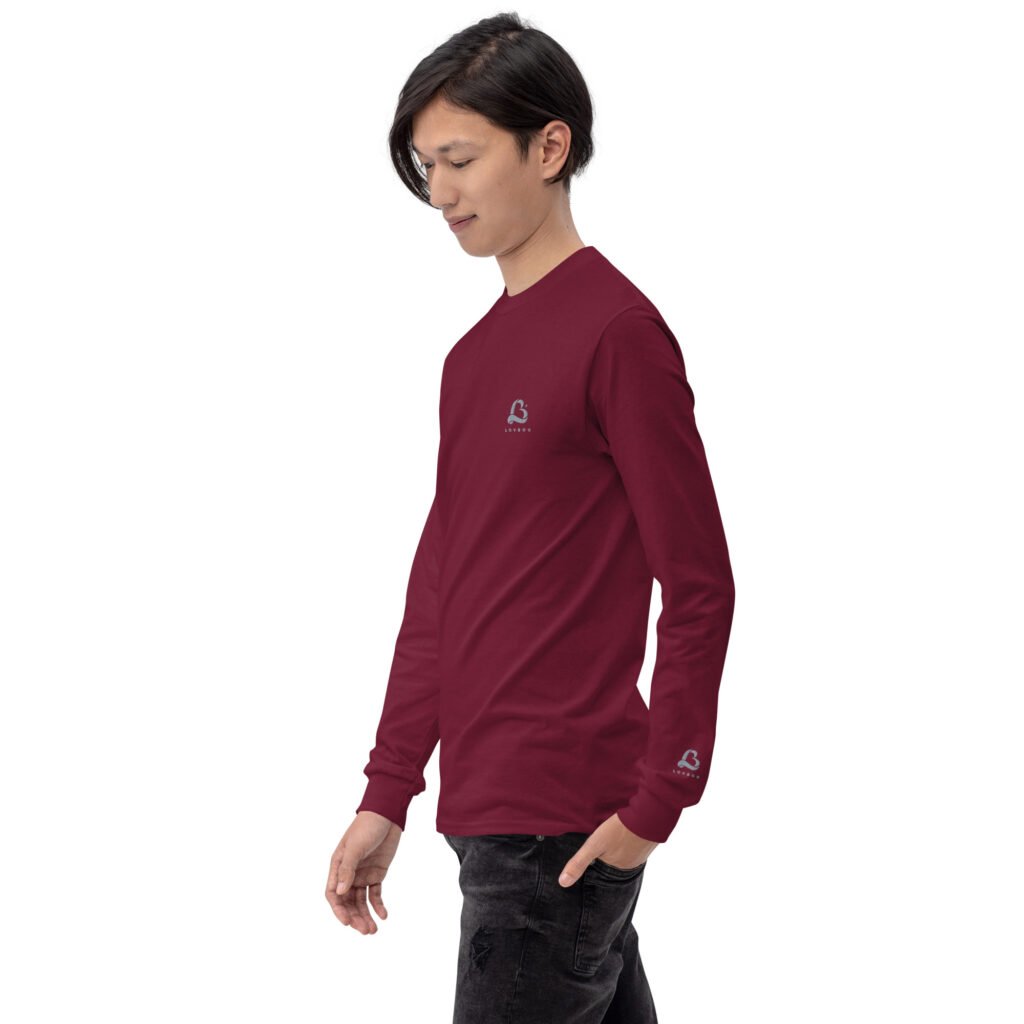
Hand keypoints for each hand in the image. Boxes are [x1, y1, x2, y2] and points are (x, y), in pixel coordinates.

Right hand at [325, 810, 401, 933]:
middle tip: (365, 931)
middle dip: (355, 917)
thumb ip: (347, 868)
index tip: (347, 922)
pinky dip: (378, 906)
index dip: (338, 910)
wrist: (387, 814)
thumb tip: (340, 892)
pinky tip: (384, 915)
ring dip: (366, 915)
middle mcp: (348, 873)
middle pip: (347, 902)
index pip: (333, 894)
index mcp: (338, 866)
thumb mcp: (356, 846)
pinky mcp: (377, 874)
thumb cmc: (367, 826)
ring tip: (373, 930)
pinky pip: (375, 894)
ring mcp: (362, 874)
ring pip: (361, 901)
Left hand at [557, 813, 658, 887]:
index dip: (597, 858)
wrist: (649, 814)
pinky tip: (628, 829)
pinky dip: (631, 837)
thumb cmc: (619, 831)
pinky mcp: (649, 840)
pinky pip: (636, 842)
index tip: (594, 851)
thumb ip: (579, 862)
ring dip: (621, 844)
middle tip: (604, 839)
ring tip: (615, 834)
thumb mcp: (594, 845)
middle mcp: (631, 864)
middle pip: (616, 859)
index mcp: (617, 867)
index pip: (603, 866)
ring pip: (627, 850)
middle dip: (610, 851)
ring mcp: (642, 853)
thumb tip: (562, 883)